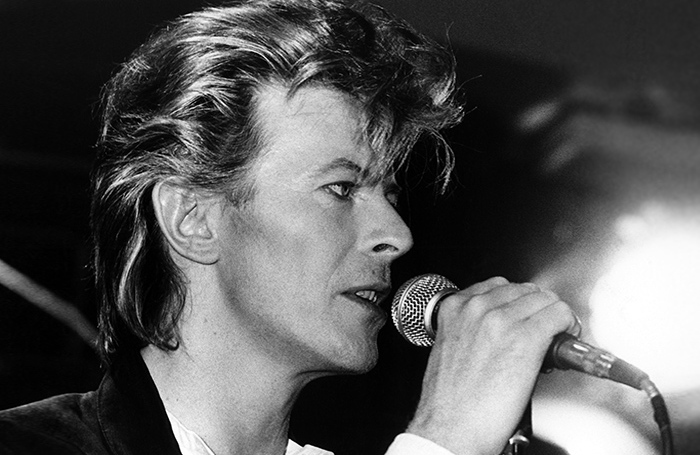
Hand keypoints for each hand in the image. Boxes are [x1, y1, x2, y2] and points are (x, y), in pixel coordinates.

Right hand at [406, 277, 579, 454]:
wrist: (451, 429)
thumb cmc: (450, 400)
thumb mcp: (451, 348)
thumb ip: (471, 328)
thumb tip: (503, 327)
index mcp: (454, 307)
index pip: (501, 286)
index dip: (520, 304)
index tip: (526, 317)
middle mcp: (477, 308)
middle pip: (526, 290)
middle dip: (539, 310)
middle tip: (544, 332)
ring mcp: (501, 321)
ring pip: (547, 300)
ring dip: (555, 318)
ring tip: (555, 339)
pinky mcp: (526, 338)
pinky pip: (560, 316)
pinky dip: (568, 327)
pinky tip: (564, 344)